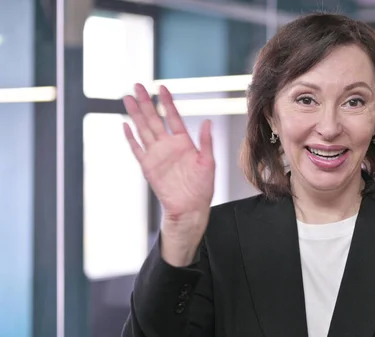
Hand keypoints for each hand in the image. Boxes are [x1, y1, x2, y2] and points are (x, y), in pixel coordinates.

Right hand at [123, 84, 214, 265]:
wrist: (190, 208)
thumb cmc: (202, 187)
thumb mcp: (209, 162)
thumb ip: (207, 142)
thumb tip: (207, 122)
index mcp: (184, 142)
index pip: (173, 116)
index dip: (167, 102)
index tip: (162, 87)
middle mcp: (168, 145)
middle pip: (154, 119)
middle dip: (146, 102)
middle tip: (137, 85)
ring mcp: (156, 155)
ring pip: (143, 130)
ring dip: (135, 114)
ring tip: (127, 99)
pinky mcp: (148, 167)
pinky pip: (137, 149)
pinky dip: (130, 138)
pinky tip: (125, 126)